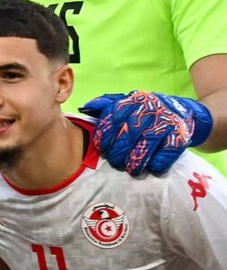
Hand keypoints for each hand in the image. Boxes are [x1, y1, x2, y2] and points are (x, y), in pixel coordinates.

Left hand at [82, 90, 212, 174]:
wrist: (184, 113)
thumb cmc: (147, 112)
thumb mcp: (127, 103)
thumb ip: (106, 105)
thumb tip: (85, 107)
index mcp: (132, 100)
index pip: (113, 117)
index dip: (104, 136)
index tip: (101, 149)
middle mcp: (149, 107)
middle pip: (129, 132)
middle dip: (119, 152)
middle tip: (116, 163)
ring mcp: (166, 120)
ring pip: (148, 142)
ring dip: (137, 160)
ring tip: (132, 169)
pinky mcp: (181, 133)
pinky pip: (168, 150)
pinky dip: (159, 162)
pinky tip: (153, 168)